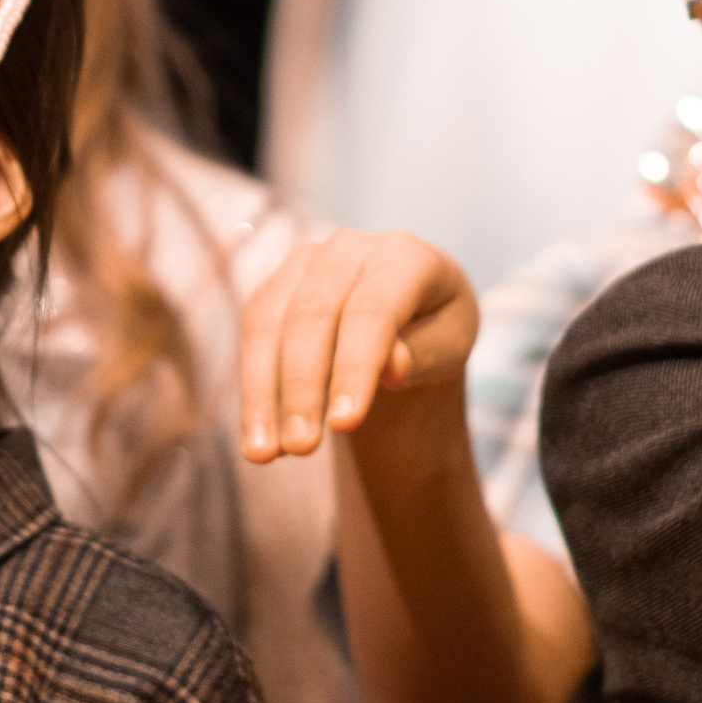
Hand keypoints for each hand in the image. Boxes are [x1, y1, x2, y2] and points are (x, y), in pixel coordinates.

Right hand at [239, 229, 478, 460]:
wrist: (407, 316)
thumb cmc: (435, 334)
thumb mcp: (449, 347)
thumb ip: (425, 354)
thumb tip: (393, 368)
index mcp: (406, 255)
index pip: (373, 312)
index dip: (355, 367)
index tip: (343, 424)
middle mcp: (350, 247)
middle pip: (313, 316)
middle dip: (302, 387)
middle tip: (302, 449)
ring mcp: (305, 261)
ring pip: (269, 323)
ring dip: (263, 393)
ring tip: (265, 455)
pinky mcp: (274, 285)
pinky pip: (252, 333)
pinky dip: (252, 388)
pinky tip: (258, 435)